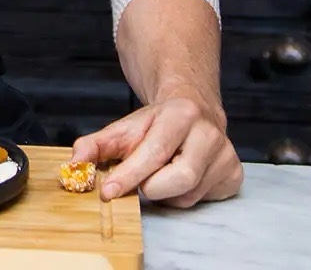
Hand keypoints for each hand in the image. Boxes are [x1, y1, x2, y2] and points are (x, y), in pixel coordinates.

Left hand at [71, 91, 243, 208]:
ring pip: (189, 195)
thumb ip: (97, 144)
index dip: (129, 175)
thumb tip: (75, 162)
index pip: (154, 152)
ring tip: (162, 171)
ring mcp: (226, 154)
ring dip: (166, 193)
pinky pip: (203, 200)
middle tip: (142, 180)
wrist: (192, 110)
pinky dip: (184, 195)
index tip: (108, 191)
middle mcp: (209, 133)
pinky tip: (180, 175)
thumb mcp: (124, 128)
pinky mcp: (235, 174)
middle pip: (179, 179)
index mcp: (181, 114)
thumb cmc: (157, 123)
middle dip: (152, 186)